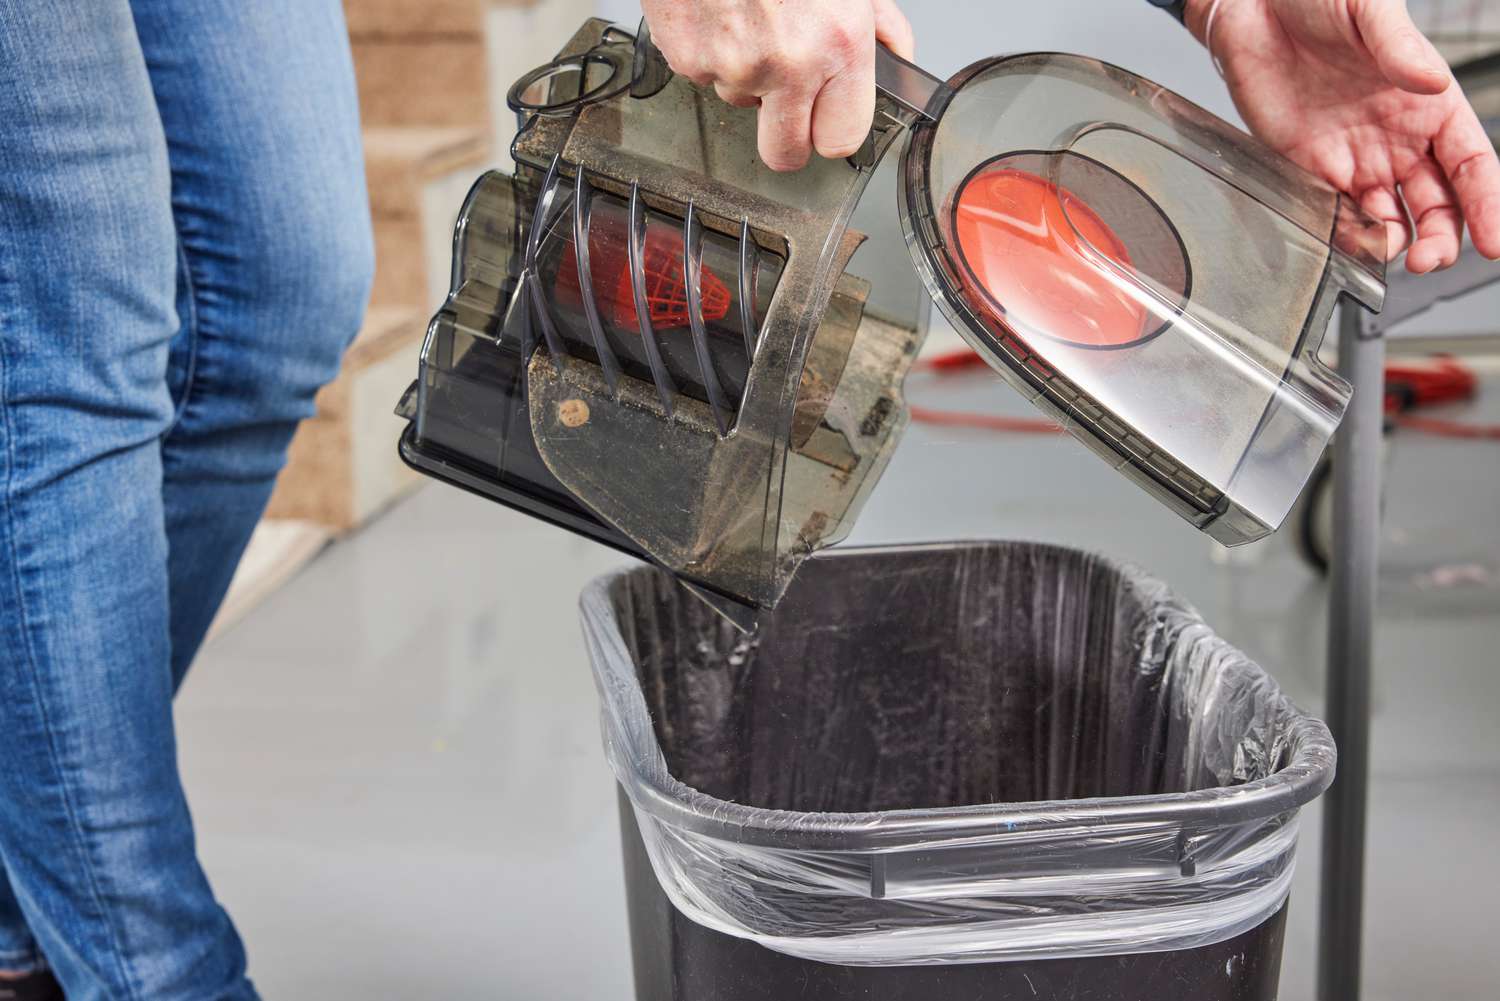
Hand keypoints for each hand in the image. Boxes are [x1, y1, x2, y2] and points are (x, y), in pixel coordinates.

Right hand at [640, 0, 913, 171]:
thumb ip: (876, 20)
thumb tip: (896, 54)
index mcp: (838, 44)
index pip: (842, 139)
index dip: (832, 132)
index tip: (826, 121)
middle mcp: (787, 63)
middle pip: (785, 153)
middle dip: (786, 136)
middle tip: (786, 101)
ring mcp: (732, 66)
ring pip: (739, 102)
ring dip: (746, 74)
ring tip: (750, 18)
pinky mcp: (687, 57)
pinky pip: (702, 74)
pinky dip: (710, 47)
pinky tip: (721, 10)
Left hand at [1188, 0, 1499, 272]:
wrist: (1252, 9)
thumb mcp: (1368, 9)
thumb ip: (1400, 48)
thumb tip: (1431, 82)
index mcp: (1429, 104)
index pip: (1472, 165)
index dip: (1487, 204)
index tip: (1494, 241)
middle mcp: (1399, 139)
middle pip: (1436, 204)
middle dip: (1440, 238)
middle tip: (1429, 260)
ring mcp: (1356, 158)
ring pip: (1390, 219)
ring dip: (1396, 244)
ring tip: (1393, 255)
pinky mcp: (1311, 169)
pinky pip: (1336, 214)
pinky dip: (1348, 235)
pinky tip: (1352, 245)